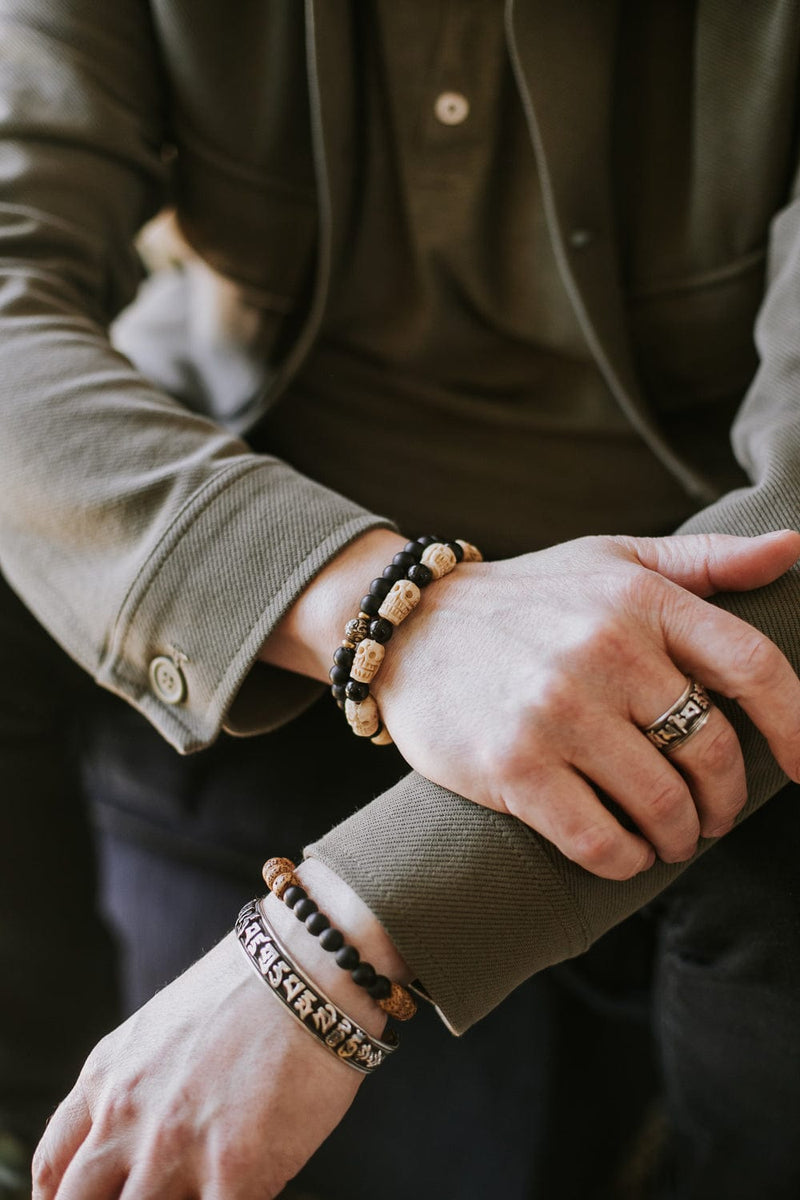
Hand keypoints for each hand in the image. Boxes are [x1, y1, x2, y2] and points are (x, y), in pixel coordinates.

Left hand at [33, 863, 405, 1199]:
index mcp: (106, 1077)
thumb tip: (134, 1143)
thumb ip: (134, 1084)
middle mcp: (127, 1117)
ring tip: (200, 1188)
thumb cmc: (251, 990)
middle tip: (149, 1194)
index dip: (60, 1199)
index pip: (52, 1168)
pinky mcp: (232, 1174)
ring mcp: (173, 1151)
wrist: (310, 969)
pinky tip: (244, 1188)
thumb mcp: (162, 1026)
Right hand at [372, 530, 799, 878]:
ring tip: (667, 836)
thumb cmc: (523, 599)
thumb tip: (793, 547)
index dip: (798, 726)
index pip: (753, 665)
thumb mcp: (610, 560)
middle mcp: (604, 649)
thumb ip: (703, 560)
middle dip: (725, 801)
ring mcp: (558, 710)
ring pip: (663, 806)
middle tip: (710, 815)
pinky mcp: (514, 766)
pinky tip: (622, 850)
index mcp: (639, 598)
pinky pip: (601, 841)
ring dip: (677, 837)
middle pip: (713, 751)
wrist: (409, 628)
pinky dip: (625, 860)